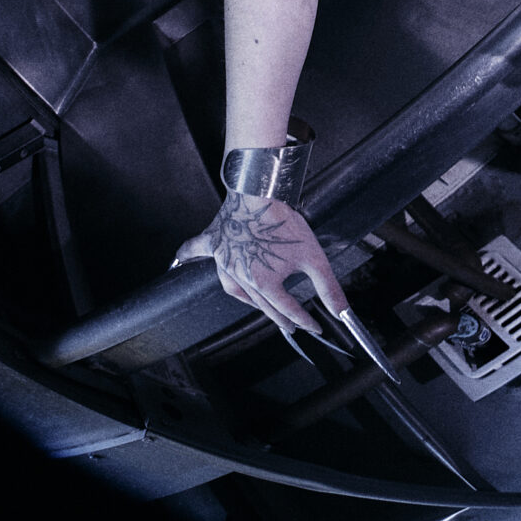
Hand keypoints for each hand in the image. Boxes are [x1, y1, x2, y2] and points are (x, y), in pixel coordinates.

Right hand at [174, 193, 348, 342]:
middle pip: (263, 304)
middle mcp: (240, 278)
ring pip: (232, 289)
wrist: (260, 193)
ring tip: (258, 302)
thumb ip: (328, 287)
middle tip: (290, 324)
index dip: (304, 320)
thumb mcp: (315, 257)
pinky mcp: (214, 241)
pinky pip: (195, 251)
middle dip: (280, 316)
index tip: (315, 327)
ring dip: (246, 299)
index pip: (287, 309)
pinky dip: (187, 256)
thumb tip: (341, 311)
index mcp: (264, 284)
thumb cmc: (284, 223)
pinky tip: (178, 259)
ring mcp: (224, 261)